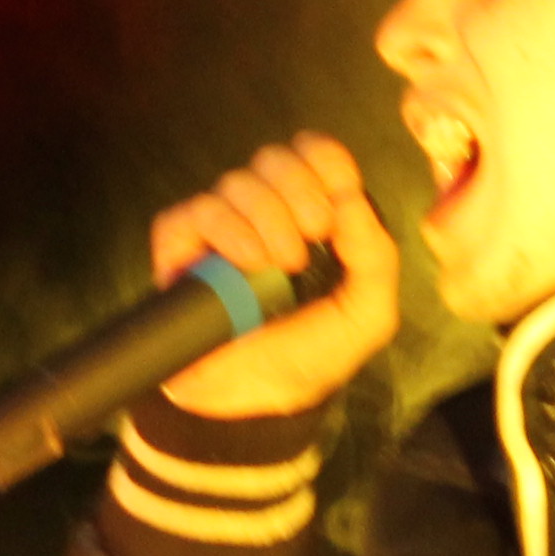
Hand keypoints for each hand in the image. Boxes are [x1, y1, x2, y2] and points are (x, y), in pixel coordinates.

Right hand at [150, 132, 400, 417]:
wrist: (250, 399)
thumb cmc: (307, 354)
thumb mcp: (365, 315)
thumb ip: (375, 257)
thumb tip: (352, 198)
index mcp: (310, 216)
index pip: (314, 155)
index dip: (325, 160)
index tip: (338, 194)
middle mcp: (264, 211)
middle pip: (275, 159)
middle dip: (300, 191)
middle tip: (314, 236)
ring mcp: (219, 226)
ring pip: (238, 183)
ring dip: (268, 219)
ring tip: (279, 266)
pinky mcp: (179, 243)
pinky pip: (198, 211)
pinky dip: (227, 231)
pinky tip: (245, 263)